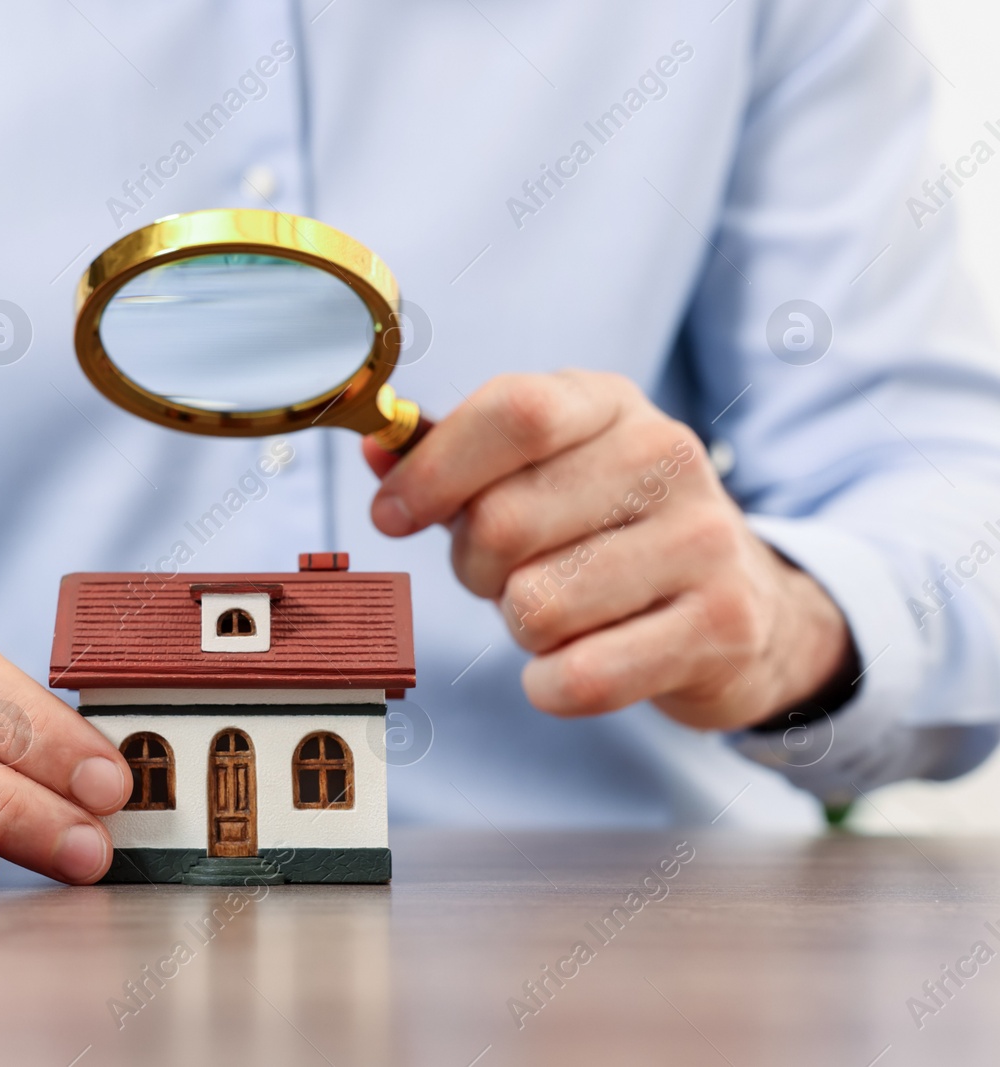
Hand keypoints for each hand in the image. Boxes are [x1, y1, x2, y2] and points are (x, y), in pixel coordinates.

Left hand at [364, 370, 849, 730]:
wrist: (744, 611)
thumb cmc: (608, 535)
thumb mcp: (541, 473)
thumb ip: (455, 461)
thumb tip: (376, 450)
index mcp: (610, 404)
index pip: (516, 412)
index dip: (434, 470)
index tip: (391, 516)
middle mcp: (667, 457)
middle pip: (503, 522)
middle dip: (474, 568)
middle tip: (504, 577)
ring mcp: (704, 540)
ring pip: (535, 605)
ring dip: (521, 626)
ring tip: (561, 610)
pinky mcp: (722, 627)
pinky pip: (581, 676)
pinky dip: (552, 686)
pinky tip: (579, 663)